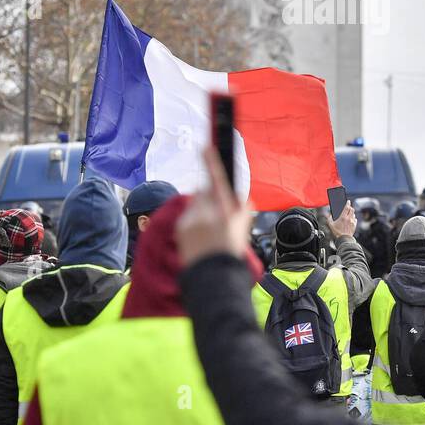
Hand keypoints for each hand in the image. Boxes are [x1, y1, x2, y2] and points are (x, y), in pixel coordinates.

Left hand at [176, 145, 252, 267]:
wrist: (212, 278)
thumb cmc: (231, 254)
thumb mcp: (242, 230)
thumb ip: (243, 211)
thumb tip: (242, 200)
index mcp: (225, 212)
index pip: (218, 182)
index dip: (212, 163)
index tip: (206, 147)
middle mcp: (206, 214)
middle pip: (205, 191)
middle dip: (210, 196)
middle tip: (219, 212)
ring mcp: (191, 220)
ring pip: (196, 203)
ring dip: (202, 208)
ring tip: (209, 229)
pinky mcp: (181, 227)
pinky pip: (188, 215)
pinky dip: (194, 220)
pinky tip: (200, 236)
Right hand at [326, 201, 356, 239]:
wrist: (344, 239)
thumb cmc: (337, 232)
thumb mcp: (331, 225)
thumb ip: (329, 218)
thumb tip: (329, 215)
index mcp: (343, 217)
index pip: (347, 207)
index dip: (348, 203)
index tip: (348, 201)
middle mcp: (349, 218)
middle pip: (352, 209)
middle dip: (350, 207)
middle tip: (348, 207)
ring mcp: (352, 222)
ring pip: (354, 214)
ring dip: (351, 213)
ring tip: (349, 214)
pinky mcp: (355, 225)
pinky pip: (355, 219)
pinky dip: (353, 218)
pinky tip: (351, 219)